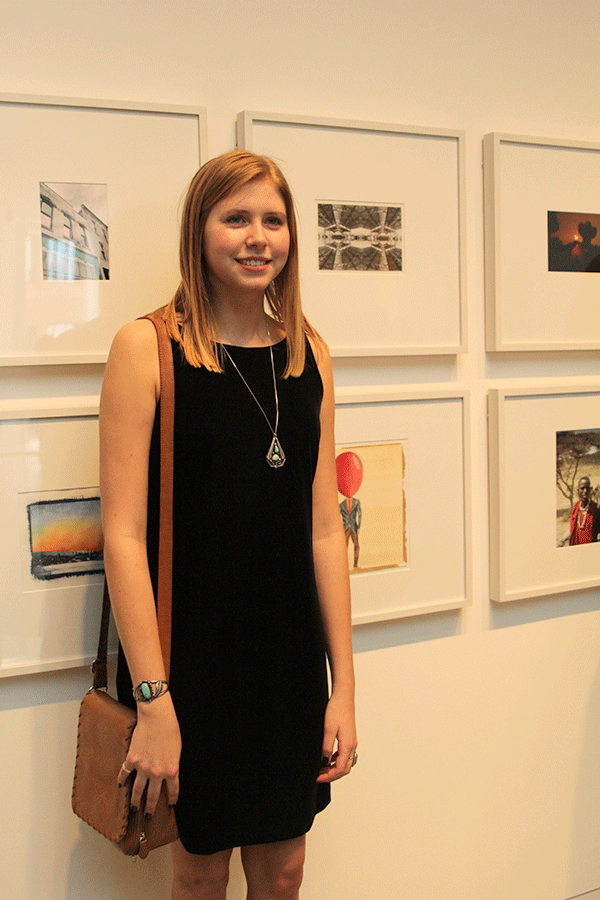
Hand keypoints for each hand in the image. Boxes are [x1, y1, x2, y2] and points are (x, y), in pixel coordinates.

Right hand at [117, 693, 180, 814]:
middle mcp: (157, 773)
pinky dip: (122, 780)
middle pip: (153, 796)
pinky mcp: (132, 759)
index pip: (173, 790)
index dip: (171, 799)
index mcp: (172, 770)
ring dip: (135, 800)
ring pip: (137, 790)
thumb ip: (172, 764)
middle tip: (149, 816)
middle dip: (151, 808)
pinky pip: (125, 773)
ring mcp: (143, 767)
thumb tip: (168, 774)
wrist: (157, 718)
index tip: (170, 805)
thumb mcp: (177, 750)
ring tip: (134, 808)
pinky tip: (120, 785)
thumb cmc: (170, 730)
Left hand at [317, 689, 356, 782]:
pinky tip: (327, 757)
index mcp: (348, 745)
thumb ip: (326, 747)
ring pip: (345, 762)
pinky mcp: (350, 737)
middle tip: (319, 776)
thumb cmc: (336, 710)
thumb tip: (324, 762)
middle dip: (332, 775)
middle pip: (345, 769)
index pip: (340, 769)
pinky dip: (337, 760)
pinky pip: (345, 754)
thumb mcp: (328, 729)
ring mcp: (352, 741)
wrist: (343, 696)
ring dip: (334, 768)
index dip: (329, 776)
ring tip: (322, 769)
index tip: (318, 778)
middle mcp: (352, 745)